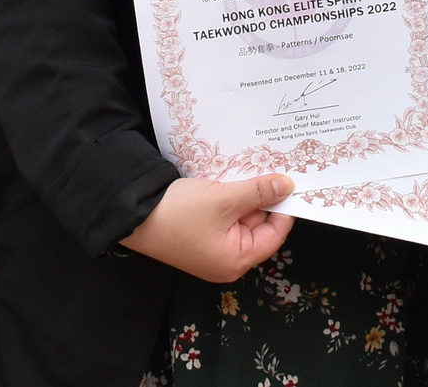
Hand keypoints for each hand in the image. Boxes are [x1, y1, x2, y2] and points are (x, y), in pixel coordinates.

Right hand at [120, 173, 295, 281]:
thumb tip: (287, 186)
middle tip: (275, 167)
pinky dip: (231, 196)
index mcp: (236, 260)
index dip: (285, 207)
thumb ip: (259, 192)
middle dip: (264, 196)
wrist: (133, 213)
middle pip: (259, 223)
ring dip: (247, 193)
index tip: (293, 182)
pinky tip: (235, 175)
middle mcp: (227, 259)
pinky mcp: (201, 232)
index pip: (275, 234)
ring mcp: (213, 246)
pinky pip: (226, 213)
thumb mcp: (224, 199)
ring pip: (242, 215)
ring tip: (255, 167)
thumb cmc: (178, 214)